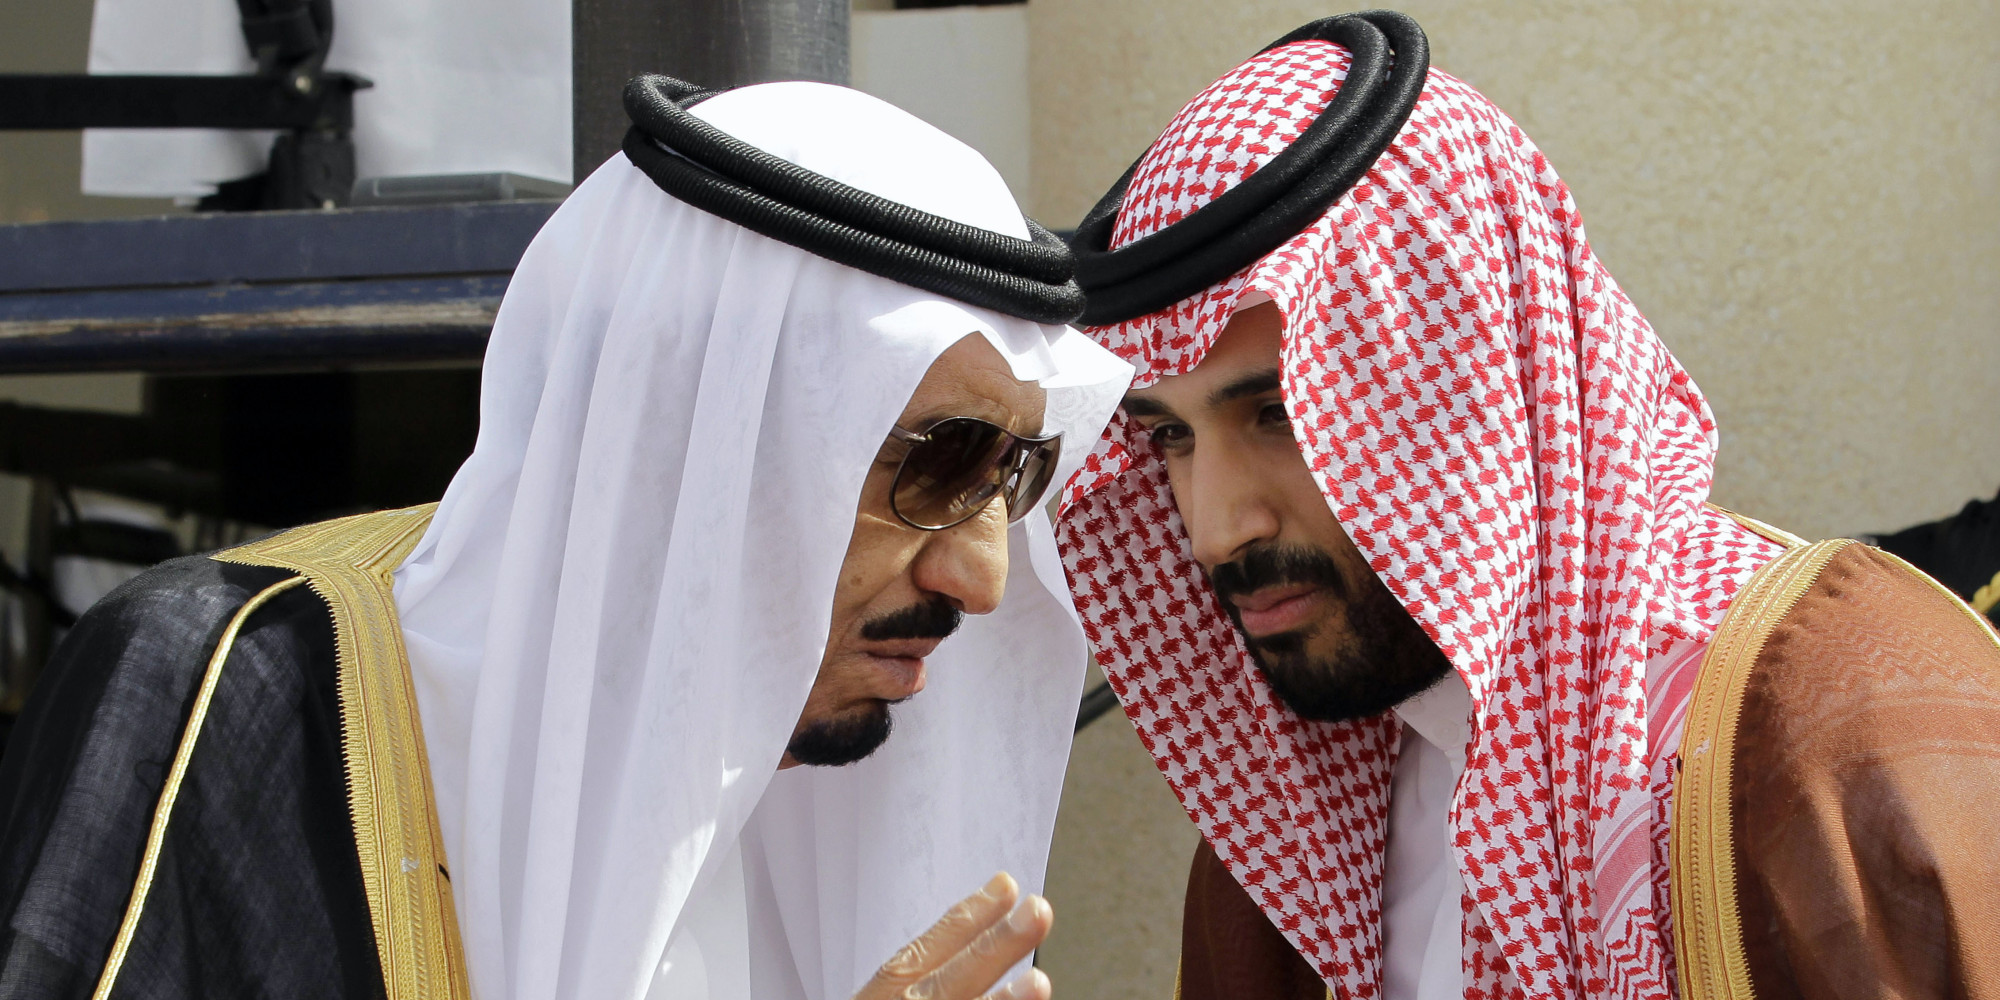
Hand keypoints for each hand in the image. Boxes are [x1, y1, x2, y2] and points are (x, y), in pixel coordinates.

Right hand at [854, 872, 1054, 999]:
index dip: (971, 916)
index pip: (928, 948)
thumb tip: (960, 952)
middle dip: (996, 944)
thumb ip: (910, 978)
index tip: (1007, 885)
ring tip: (1038, 982)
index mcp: (881, 993)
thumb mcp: (875, 993)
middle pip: (952, 977)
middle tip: (1036, 912)